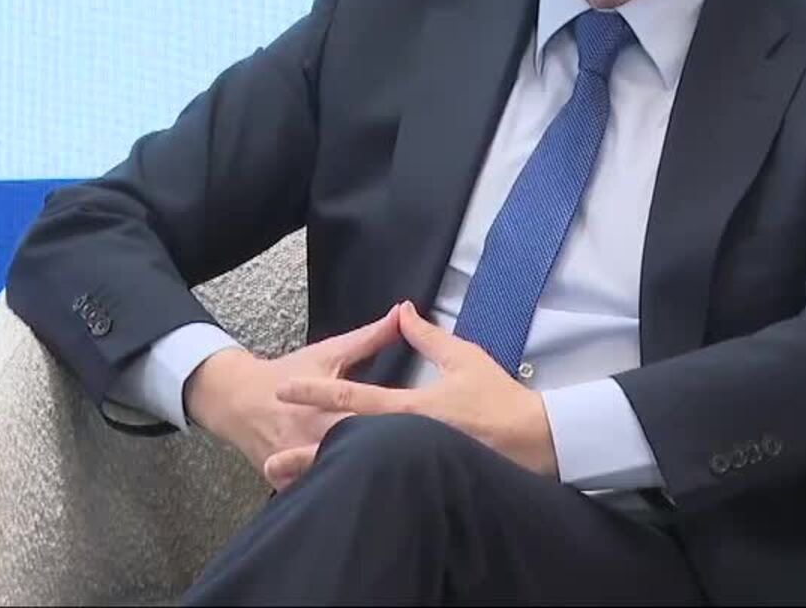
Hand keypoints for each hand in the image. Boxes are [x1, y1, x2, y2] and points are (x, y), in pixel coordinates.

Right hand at [183, 304, 402, 490]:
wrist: (237, 399)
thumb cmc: (288, 373)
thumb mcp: (328, 353)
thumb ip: (369, 339)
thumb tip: (401, 315)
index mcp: (322, 408)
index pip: (361, 423)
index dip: (392, 430)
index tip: (423, 435)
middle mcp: (308, 440)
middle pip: (350, 458)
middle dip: (379, 462)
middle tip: (417, 468)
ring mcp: (295, 466)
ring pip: (332, 482)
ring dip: (359, 482)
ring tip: (395, 490)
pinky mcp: (287, 483)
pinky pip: (314, 494)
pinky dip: (335, 496)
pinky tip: (361, 502)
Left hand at [269, 301, 556, 489]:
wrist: (533, 442)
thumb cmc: (499, 400)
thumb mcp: (464, 358)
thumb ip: (428, 336)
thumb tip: (403, 311)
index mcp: (412, 408)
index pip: (354, 398)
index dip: (317, 392)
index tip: (286, 389)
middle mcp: (407, 439)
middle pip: (348, 444)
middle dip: (309, 453)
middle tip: (272, 459)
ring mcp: (414, 463)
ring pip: (363, 468)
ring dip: (326, 475)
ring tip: (290, 482)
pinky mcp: (424, 479)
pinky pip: (385, 483)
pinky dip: (359, 488)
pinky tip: (336, 494)